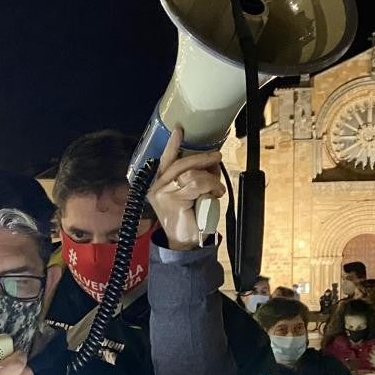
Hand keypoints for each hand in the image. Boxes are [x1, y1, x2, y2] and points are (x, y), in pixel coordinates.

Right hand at [147, 126, 226, 250]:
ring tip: (217, 188)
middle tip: (217, 157)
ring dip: (210, 179)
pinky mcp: (171, 200)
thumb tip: (211, 163)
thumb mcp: (192, 195)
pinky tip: (216, 194)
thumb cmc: (190, 220)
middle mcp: (156, 187)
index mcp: (159, 185)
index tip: (179, 129)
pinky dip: (211, 186)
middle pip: (181, 163)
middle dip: (202, 158)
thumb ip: (195, 179)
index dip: (173, 144)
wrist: (186, 245)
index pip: (166, 160)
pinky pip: (197, 184)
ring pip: (191, 174)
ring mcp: (162, 193)